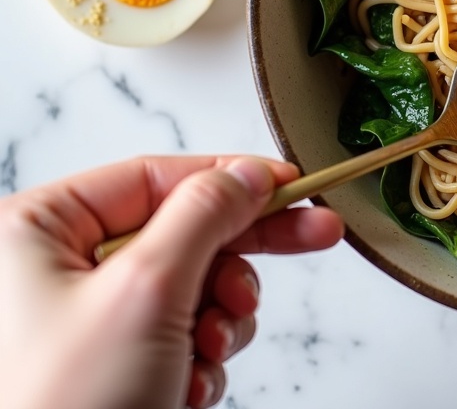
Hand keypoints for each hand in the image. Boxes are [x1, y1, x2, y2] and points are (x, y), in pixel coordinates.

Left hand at [0, 155, 343, 408]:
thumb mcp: (147, 291)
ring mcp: (84, 320)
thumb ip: (204, 216)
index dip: (232, 178)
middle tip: (316, 235)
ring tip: (211, 349)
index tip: (294, 185)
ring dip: (221, 319)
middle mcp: (55, 269)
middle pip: (182, 230)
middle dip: (239, 255)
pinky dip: (201, 358)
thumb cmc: (62, 408)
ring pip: (192, 285)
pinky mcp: (111, 362)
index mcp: (36, 230)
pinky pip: (181, 334)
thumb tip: (247, 175)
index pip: (156, 177)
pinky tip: (189, 386)